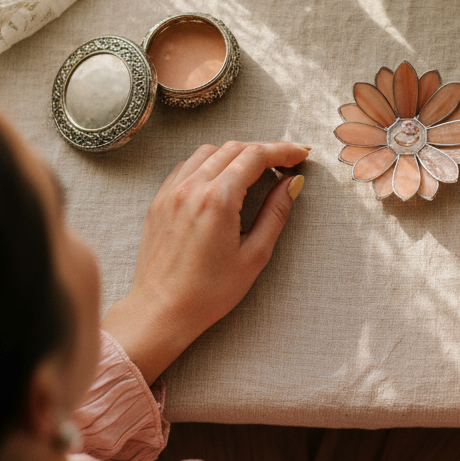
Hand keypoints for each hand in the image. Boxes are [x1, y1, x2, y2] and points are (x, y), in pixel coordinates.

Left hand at [102, 140, 308, 383]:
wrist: (160, 312)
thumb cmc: (208, 292)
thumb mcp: (254, 255)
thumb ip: (276, 213)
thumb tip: (292, 182)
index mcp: (217, 200)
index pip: (255, 156)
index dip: (282, 151)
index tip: (301, 154)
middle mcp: (191, 188)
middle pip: (233, 148)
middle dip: (263, 150)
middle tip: (285, 161)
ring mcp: (171, 192)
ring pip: (208, 152)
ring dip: (235, 153)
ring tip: (255, 170)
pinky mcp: (159, 201)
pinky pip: (186, 167)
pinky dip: (208, 163)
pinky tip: (221, 179)